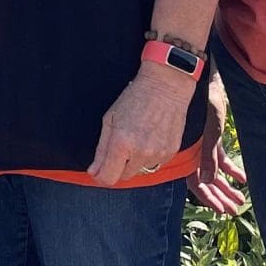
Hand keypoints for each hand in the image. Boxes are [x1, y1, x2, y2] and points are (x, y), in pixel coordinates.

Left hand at [89, 63, 195, 185]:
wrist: (166, 86)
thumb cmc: (135, 98)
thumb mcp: (110, 119)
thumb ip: (101, 150)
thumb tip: (94, 172)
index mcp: (121, 144)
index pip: (108, 178)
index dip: (101, 177)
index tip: (99, 172)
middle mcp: (140, 153)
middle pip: (124, 177)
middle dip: (118, 166)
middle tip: (120, 146)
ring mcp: (158, 154)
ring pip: (140, 171)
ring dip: (135, 161)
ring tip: (138, 138)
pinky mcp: (171, 152)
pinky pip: (155, 164)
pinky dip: (150, 156)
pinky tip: (150, 137)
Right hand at [187, 74, 248, 215]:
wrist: (201, 84)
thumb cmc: (202, 107)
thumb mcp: (209, 133)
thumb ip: (208, 158)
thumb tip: (209, 181)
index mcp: (188, 155)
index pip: (197, 184)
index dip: (208, 198)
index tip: (221, 210)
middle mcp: (193, 154)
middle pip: (207, 182)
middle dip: (220, 197)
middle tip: (233, 210)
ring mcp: (203, 147)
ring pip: (215, 173)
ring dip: (227, 186)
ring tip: (239, 200)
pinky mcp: (212, 139)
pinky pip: (221, 159)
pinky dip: (231, 169)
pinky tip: (242, 179)